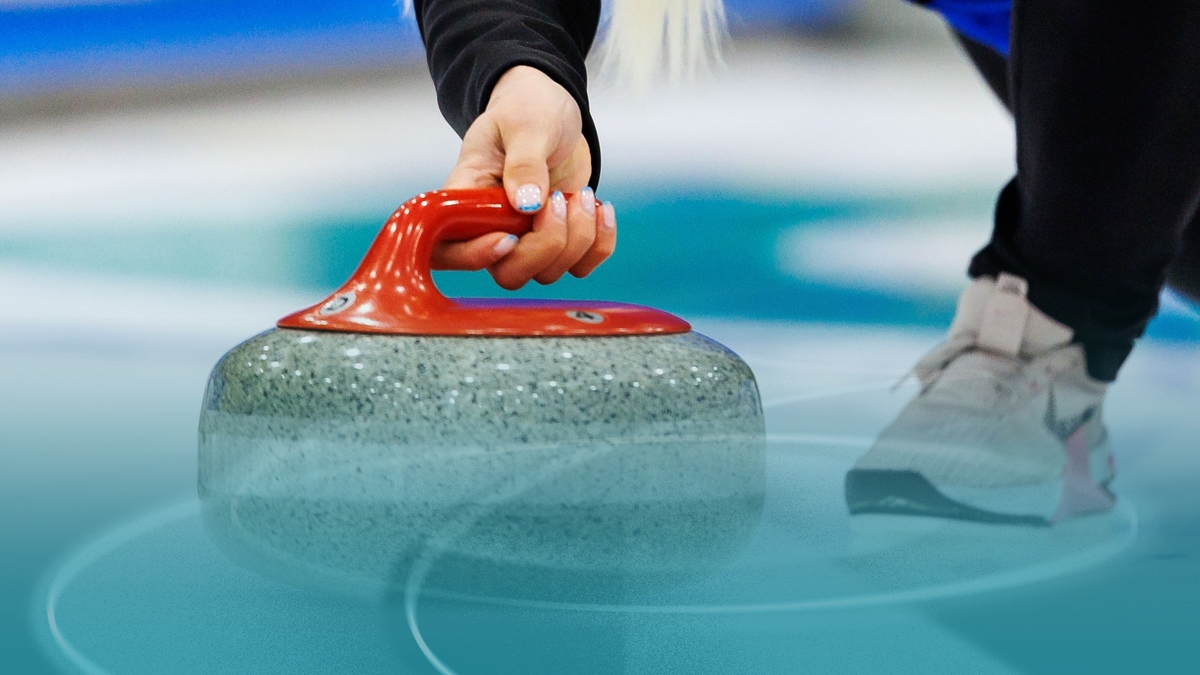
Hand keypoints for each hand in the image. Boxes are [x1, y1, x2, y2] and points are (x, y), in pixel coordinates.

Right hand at [430, 65, 616, 289]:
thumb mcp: (524, 125)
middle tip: (559, 200)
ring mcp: (525, 239)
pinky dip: (599, 244)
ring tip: (583, 194)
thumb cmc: (526, 109)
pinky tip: (600, 208)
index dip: (475, 257)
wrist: (554, 111)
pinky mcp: (558, 241)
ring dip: (577, 238)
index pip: (449, 250)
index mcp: (466, 198)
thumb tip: (526, 205)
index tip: (510, 235)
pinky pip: (579, 266)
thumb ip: (524, 162)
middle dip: (544, 246)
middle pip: (508, 274)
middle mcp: (491, 228)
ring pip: (547, 273)